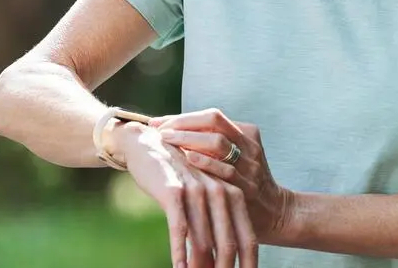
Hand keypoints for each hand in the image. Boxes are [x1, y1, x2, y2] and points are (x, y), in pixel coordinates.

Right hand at [117, 123, 258, 267]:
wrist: (147, 143)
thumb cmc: (179, 174)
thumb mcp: (204, 195)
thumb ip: (215, 223)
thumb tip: (219, 262)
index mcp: (233, 194)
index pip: (248, 238)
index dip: (250, 264)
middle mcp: (220, 192)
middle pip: (229, 243)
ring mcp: (198, 191)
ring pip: (204, 240)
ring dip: (201, 267)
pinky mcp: (174, 191)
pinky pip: (179, 228)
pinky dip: (179, 252)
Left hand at [149, 109, 295, 244]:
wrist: (276, 212)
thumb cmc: (244, 182)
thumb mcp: (237, 156)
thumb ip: (213, 143)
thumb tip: (169, 132)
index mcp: (247, 133)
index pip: (211, 116)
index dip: (183, 117)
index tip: (159, 123)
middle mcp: (249, 146)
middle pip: (214, 122)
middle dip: (183, 124)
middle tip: (159, 131)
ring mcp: (250, 166)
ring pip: (219, 142)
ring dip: (188, 139)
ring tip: (166, 141)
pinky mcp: (248, 187)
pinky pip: (225, 170)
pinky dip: (205, 162)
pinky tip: (187, 158)